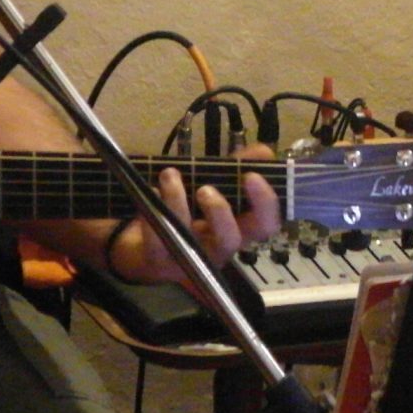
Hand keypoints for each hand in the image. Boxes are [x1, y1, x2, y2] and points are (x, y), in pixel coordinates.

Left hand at [110, 146, 281, 282]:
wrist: (147, 240)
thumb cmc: (188, 211)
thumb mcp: (213, 184)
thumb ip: (237, 168)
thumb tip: (264, 152)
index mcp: (238, 228)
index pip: (266, 224)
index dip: (265, 202)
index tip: (252, 175)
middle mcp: (218, 247)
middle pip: (231, 240)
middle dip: (219, 211)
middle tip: (205, 188)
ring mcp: (188, 256)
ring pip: (189, 238)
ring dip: (178, 200)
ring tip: (169, 174)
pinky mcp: (159, 260)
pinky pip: (157, 237)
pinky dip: (155, 208)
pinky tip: (151, 190)